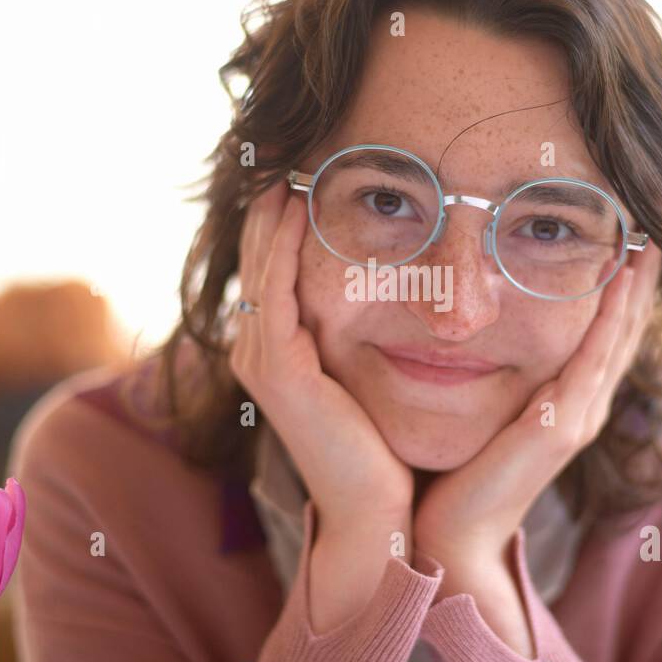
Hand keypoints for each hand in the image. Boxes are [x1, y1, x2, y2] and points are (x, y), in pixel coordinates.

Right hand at [228, 179, 413, 534]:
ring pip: (260, 265)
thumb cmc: (386, 451)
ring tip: (288, 160)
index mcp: (279, 351)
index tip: (306, 166)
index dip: (282, 217)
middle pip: (258, 256)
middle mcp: (260, 351)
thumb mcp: (372, 378)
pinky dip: (282, 245)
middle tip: (287, 146)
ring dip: (271, 211)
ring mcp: (263, 361)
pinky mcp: (279, 371)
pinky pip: (275, 290)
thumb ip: (367, 336)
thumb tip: (403, 291)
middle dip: (271, 202)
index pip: (272, 265)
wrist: (381, 515)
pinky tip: (296, 205)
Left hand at [413, 243, 661, 565]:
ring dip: (633, 289)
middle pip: (622, 334)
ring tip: (644, 241)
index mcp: (568, 406)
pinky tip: (618, 279)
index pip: (604, 339)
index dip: (621, 294)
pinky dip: (609, 316)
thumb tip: (470, 337)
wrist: (452, 535)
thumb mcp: (484, 414)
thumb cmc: (456, 477)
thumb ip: (495, 383)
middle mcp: (583, 409)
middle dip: (638, 283)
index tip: (627, 244)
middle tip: (650, 230)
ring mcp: (579, 418)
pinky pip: (593, 359)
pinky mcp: (562, 427)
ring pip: (616, 340)